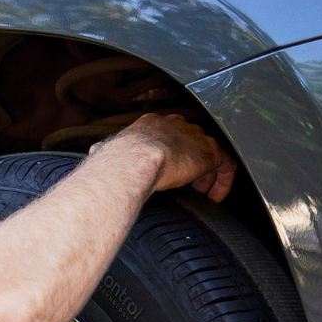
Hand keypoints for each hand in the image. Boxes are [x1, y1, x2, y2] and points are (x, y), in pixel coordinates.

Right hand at [95, 113, 236, 201]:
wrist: (134, 159)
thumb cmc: (118, 159)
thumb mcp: (110, 150)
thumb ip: (106, 150)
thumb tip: (95, 152)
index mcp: (151, 124)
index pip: (168, 134)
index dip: (170, 153)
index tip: (167, 169)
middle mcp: (176, 125)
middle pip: (192, 140)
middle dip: (191, 162)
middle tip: (189, 183)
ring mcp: (195, 137)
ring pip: (211, 152)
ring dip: (207, 174)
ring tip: (203, 192)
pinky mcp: (210, 153)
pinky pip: (227, 166)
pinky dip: (223, 183)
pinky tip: (215, 197)